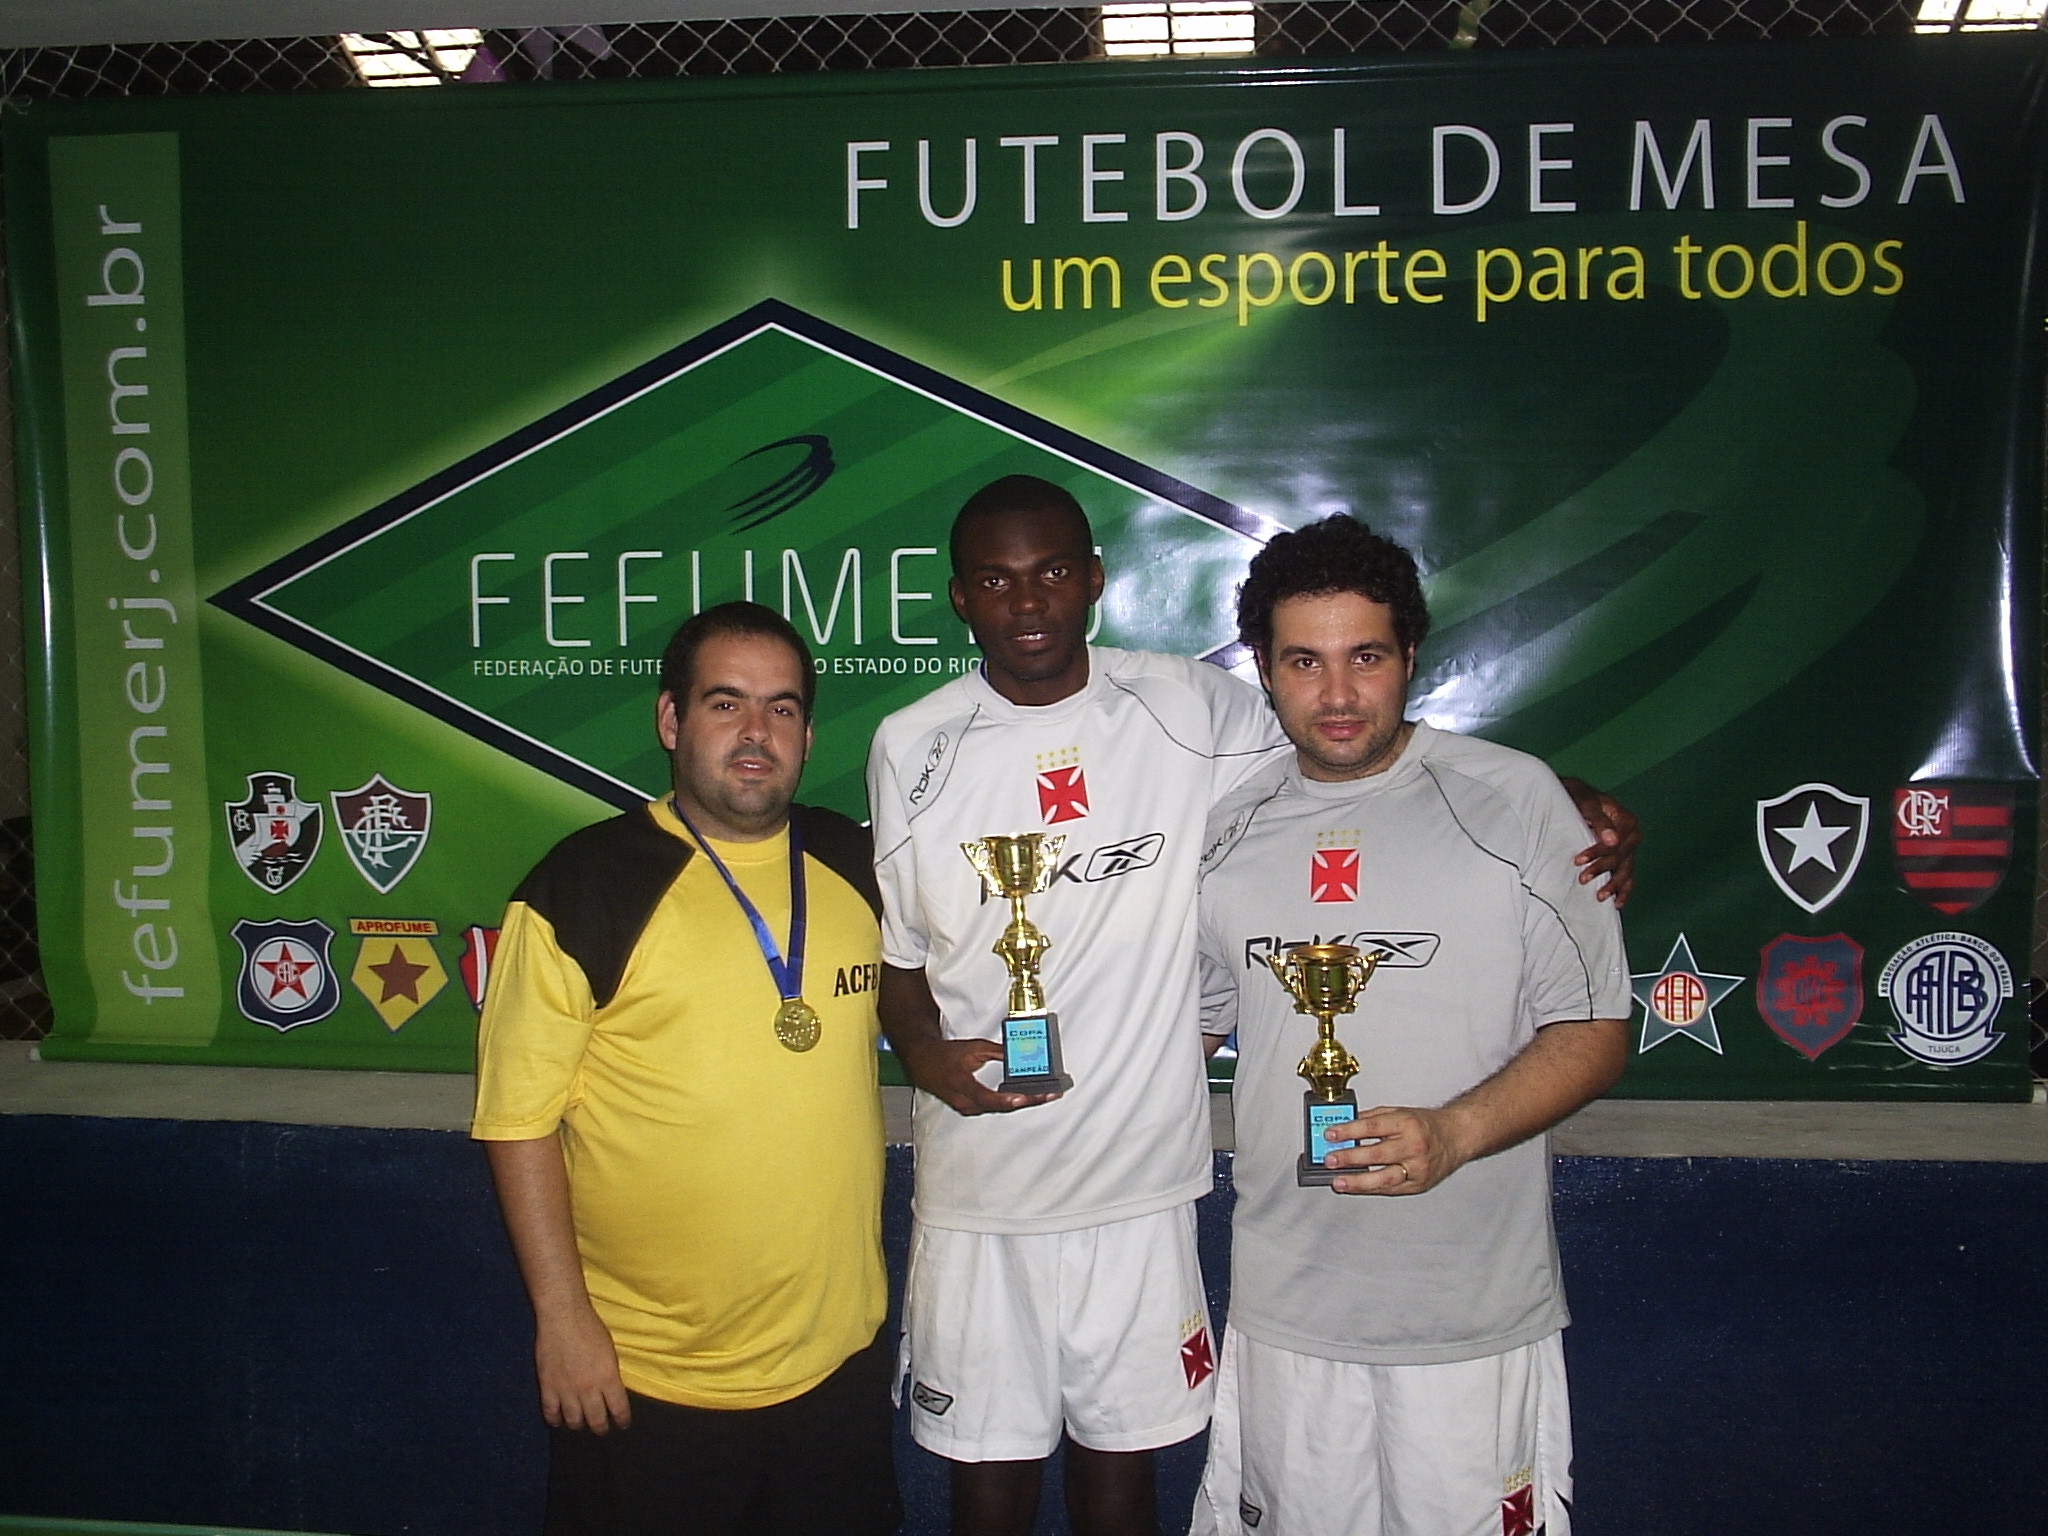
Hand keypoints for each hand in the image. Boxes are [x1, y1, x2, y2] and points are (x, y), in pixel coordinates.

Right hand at [535, 1303, 630, 1432]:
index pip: (619, 1409)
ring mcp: (566, 1390)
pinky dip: (555, 1420)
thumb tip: (612, 1391)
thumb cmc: (590, 1328)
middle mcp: (589, 1389)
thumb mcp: (610, 1351)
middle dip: (601, 1428)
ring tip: (581, 1425)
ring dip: (579, 1425)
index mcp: (608, 1378)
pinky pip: (550, 1412)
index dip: (622, 1420)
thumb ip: (610, 1375)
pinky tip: (559, 1421)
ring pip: (574, 1421)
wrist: (563, 1317)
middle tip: (602, 1429)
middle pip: (596, 1420)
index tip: (623, 1424)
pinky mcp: (548, 1387)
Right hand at [899, 1035, 1059, 1115]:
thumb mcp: (973, 1048)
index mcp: (963, 1085)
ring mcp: (967, 1108)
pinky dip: (1009, 1102)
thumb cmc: (945, 1056)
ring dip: (1020, 1102)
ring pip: (999, 1108)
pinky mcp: (969, 1108)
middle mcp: (965, 1102)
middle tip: (1049, 1095)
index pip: (990, 1097)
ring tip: (1042, 1096)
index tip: (1026, 1097)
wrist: (923, 1063)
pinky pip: (993, 1107)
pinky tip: (1023, 1097)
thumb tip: (1018, 1054)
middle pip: (1001, 1106)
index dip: (1008, 1099)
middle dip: (1027, 1101)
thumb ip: (996, 1052)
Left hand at [1321, 1105, 1470, 1195]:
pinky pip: (1391, 1189)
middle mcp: (1413, 1146)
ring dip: (1358, 1181)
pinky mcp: (1418, 1184)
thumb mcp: (1399, 1113)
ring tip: (1339, 1181)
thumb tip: (1344, 1126)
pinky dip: (1371, 1189)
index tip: (1331, 1135)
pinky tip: (1357, 1187)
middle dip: (1349, 1158)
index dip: (1348, 1131)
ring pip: (1384, 1178)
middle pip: (1376, 1154)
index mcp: (1407, 1124)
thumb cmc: (1426, 1125)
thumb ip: (1372, 1119)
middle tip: (1330, 1160)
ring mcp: (1417, 1168)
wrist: (1456, 1137)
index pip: (1372, 1127)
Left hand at [1559, 777, 1640, 907]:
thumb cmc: (1579, 798)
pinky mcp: (1622, 857)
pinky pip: (1627, 876)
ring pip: (1625, 870)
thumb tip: (1612, 840)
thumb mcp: (1586, 804)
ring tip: (1599, 896)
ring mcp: (1628, 848)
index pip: (1616, 842)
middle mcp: (1631, 835)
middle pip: (1621, 857)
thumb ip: (1600, 821)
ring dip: (1613, 884)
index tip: (1578, 860)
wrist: (1575, 796)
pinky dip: (1623, 889)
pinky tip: (1617, 902)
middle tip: (1582, 879)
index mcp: (1626, 819)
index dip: (1598, 853)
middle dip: (1602, 869)